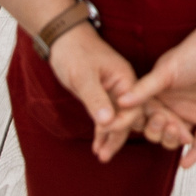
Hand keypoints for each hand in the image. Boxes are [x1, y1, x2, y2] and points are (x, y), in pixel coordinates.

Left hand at [48, 24, 175, 163]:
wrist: (63, 39)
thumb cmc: (75, 52)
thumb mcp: (83, 76)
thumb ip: (95, 98)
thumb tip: (107, 122)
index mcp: (126, 79)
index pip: (133, 108)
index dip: (121, 123)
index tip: (105, 130)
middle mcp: (124, 87)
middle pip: (128, 117)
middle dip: (117, 137)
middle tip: (104, 156)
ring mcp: (113, 92)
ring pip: (116, 120)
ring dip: (109, 138)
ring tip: (101, 156)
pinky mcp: (101, 96)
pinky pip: (106, 117)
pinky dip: (102, 131)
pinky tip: (97, 145)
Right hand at [122, 23, 195, 168]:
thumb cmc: (192, 53)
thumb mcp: (165, 72)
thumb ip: (144, 89)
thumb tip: (120, 102)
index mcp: (157, 95)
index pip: (142, 117)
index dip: (138, 124)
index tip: (131, 129)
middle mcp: (172, 106)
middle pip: (158, 131)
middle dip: (158, 132)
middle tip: (165, 122)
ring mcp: (191, 113)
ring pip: (176, 138)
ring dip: (174, 140)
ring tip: (180, 133)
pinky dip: (195, 153)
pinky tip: (186, 164)